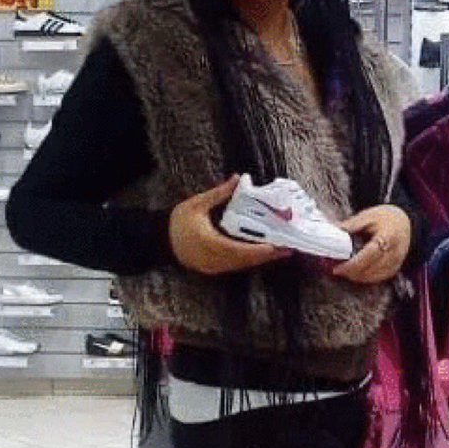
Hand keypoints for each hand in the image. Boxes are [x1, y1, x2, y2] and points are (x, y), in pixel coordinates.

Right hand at [169, 176, 291, 275]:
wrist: (160, 241)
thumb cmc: (177, 222)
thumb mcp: (196, 204)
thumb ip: (219, 193)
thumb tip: (237, 178)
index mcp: (210, 244)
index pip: (239, 250)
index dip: (259, 250)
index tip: (275, 246)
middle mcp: (214, 259)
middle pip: (246, 261)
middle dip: (267, 255)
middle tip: (288, 248)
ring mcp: (214, 267)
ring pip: (242, 265)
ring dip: (261, 259)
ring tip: (280, 250)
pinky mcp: (214, 268)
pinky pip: (236, 266)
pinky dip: (250, 259)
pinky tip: (262, 253)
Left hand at [332, 204, 410, 283]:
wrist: (405, 222)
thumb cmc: (386, 218)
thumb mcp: (369, 215)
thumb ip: (352, 224)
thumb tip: (335, 230)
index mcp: (388, 236)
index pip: (369, 255)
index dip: (353, 264)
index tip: (339, 267)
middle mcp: (394, 252)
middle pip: (370, 268)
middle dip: (351, 272)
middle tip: (336, 269)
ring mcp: (396, 262)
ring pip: (373, 276)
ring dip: (357, 276)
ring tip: (344, 271)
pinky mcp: (395, 269)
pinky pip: (378, 278)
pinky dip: (365, 278)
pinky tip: (355, 274)